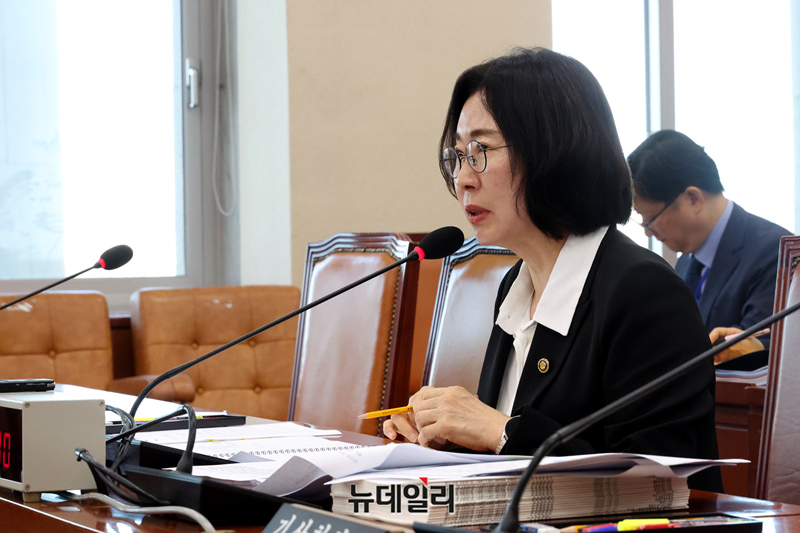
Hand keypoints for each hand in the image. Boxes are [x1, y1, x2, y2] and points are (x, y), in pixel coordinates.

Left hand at [384, 386, 509, 451]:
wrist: (496, 429)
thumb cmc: (486, 420)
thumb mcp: (468, 401)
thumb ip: (453, 401)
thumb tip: (440, 408)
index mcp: (452, 391)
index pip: (426, 393)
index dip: (422, 406)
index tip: (424, 415)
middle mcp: (447, 398)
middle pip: (420, 405)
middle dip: (420, 417)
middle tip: (424, 427)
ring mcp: (445, 411)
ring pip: (420, 418)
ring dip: (421, 428)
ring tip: (428, 435)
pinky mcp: (445, 426)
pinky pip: (425, 432)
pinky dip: (424, 440)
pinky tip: (428, 443)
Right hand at [709, 327, 763, 363]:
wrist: (760, 360)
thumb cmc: (756, 349)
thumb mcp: (751, 345)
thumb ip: (741, 343)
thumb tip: (730, 344)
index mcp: (731, 333)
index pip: (718, 332)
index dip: (712, 335)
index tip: (710, 342)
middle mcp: (725, 340)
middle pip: (713, 341)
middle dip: (709, 346)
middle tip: (708, 352)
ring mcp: (724, 349)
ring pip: (713, 350)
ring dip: (710, 354)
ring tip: (710, 359)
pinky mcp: (724, 358)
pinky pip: (715, 358)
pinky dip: (712, 360)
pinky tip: (712, 362)